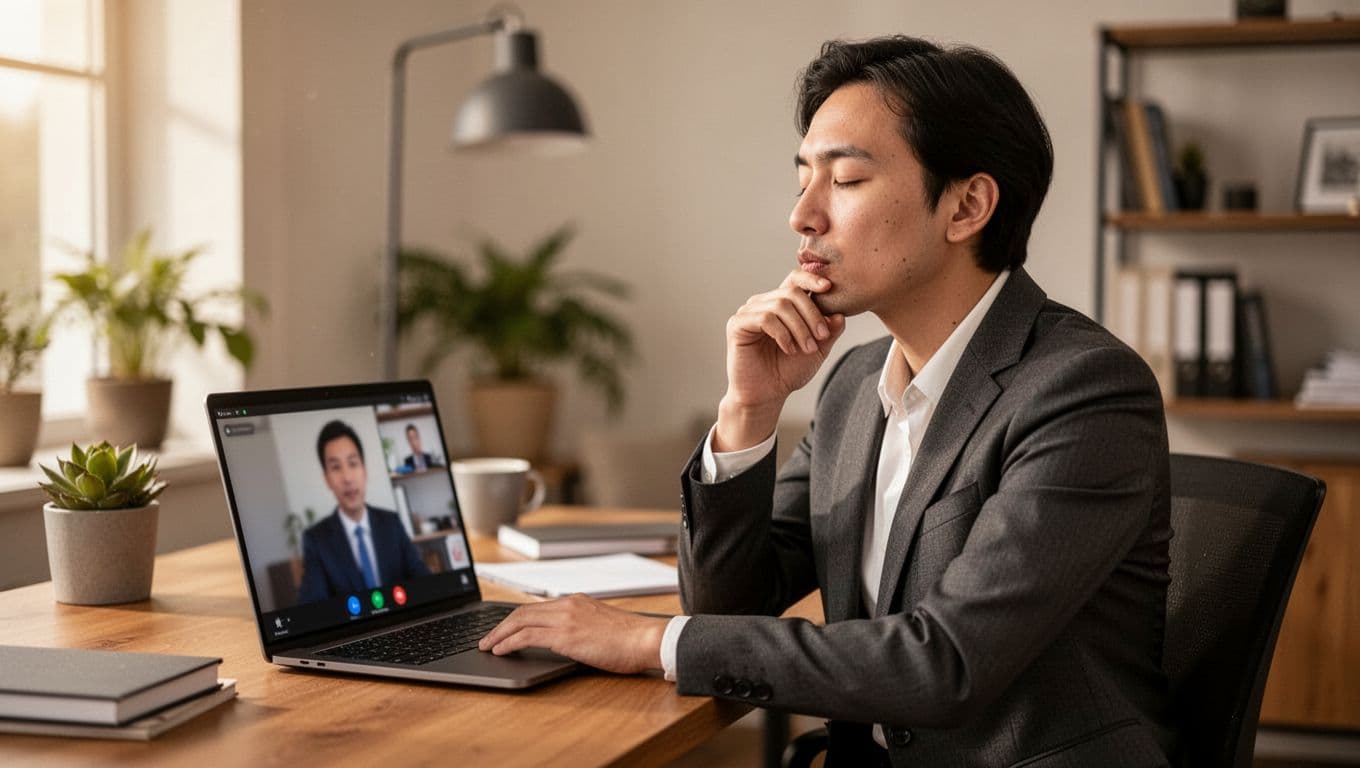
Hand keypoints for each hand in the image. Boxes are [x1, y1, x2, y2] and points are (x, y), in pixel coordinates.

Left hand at [478, 595, 668, 674]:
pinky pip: (527, 636)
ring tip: (487, 646)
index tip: (503, 629)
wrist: (646, 639)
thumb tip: (566, 641)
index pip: (535, 607)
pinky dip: (509, 642)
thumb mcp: (600, 625)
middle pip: (522, 611)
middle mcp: (567, 605)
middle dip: (500, 626)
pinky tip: (501, 651)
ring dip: (499, 635)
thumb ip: (580, 627)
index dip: (514, 619)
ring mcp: (565, 619)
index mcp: (575, 602)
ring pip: (520, 621)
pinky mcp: (565, 635)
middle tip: (486, 639)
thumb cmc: (630, 639)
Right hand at [717, 269, 845, 449]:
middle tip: (822, 336)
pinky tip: (789, 349)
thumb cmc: (788, 371)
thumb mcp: (818, 350)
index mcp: (781, 304)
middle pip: (792, 292)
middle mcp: (763, 303)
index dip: (811, 278)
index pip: (795, 279)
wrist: (767, 395)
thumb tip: (840, 314)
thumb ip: (830, 331)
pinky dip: (782, 334)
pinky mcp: (737, 324)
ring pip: (780, 305)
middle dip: (812, 314)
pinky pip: (764, 318)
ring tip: (806, 348)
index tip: (829, 288)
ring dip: (799, 327)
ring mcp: (748, 312)